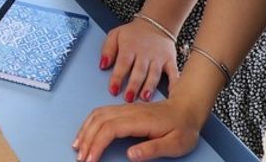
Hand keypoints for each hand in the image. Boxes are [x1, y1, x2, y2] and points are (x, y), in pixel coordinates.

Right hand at [73, 97, 205, 161]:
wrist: (187, 108)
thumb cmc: (183, 128)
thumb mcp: (175, 144)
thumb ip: (152, 150)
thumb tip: (129, 155)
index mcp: (140, 120)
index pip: (110, 129)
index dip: (97, 145)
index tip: (90, 160)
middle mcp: (129, 111)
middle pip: (99, 122)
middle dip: (86, 140)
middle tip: (81, 159)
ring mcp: (126, 108)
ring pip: (97, 115)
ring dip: (85, 130)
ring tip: (78, 147)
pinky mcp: (125, 109)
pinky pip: (101, 113)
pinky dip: (89, 123)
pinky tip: (86, 132)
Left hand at [101, 20, 179, 104]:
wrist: (156, 24)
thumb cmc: (133, 33)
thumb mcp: (115, 35)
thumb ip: (107, 50)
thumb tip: (102, 65)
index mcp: (130, 47)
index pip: (123, 63)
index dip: (117, 78)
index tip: (113, 90)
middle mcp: (145, 53)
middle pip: (139, 71)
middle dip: (134, 85)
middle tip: (128, 98)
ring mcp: (158, 58)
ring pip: (154, 74)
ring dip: (149, 86)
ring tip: (145, 97)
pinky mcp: (170, 60)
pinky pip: (173, 72)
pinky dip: (174, 82)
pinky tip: (172, 92)